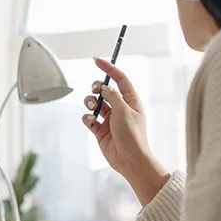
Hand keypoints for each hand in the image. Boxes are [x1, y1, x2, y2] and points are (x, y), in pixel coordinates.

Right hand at [84, 58, 170, 204]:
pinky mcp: (100, 130)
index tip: (96, 60)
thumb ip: (113, 96)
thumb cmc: (132, 136)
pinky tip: (91, 122)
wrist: (130, 160)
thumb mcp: (124, 111)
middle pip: (104, 89)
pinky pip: (89, 118)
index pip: (119, 79)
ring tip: (92, 108)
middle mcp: (120, 108)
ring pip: (94, 103)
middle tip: (96, 91)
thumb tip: (104, 86)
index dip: (109, 68)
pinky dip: (88, 118)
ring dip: (90, 102)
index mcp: (131, 101)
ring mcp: (110, 119)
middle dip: (97, 87)